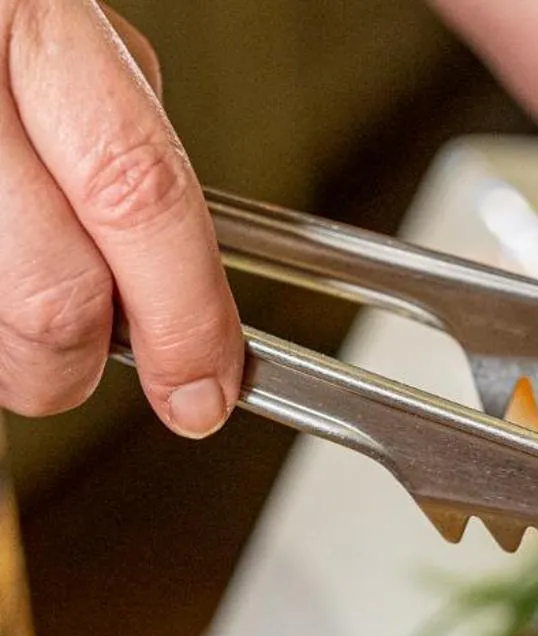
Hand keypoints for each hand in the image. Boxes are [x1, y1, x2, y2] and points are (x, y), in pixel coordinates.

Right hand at [0, 0, 240, 434]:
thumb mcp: (65, 28)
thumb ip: (122, 132)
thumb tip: (182, 275)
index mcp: (28, 20)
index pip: (139, 196)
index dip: (185, 318)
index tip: (205, 386)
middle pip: (50, 294)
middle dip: (78, 364)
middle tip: (84, 362)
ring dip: (2, 344)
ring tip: (10, 291)